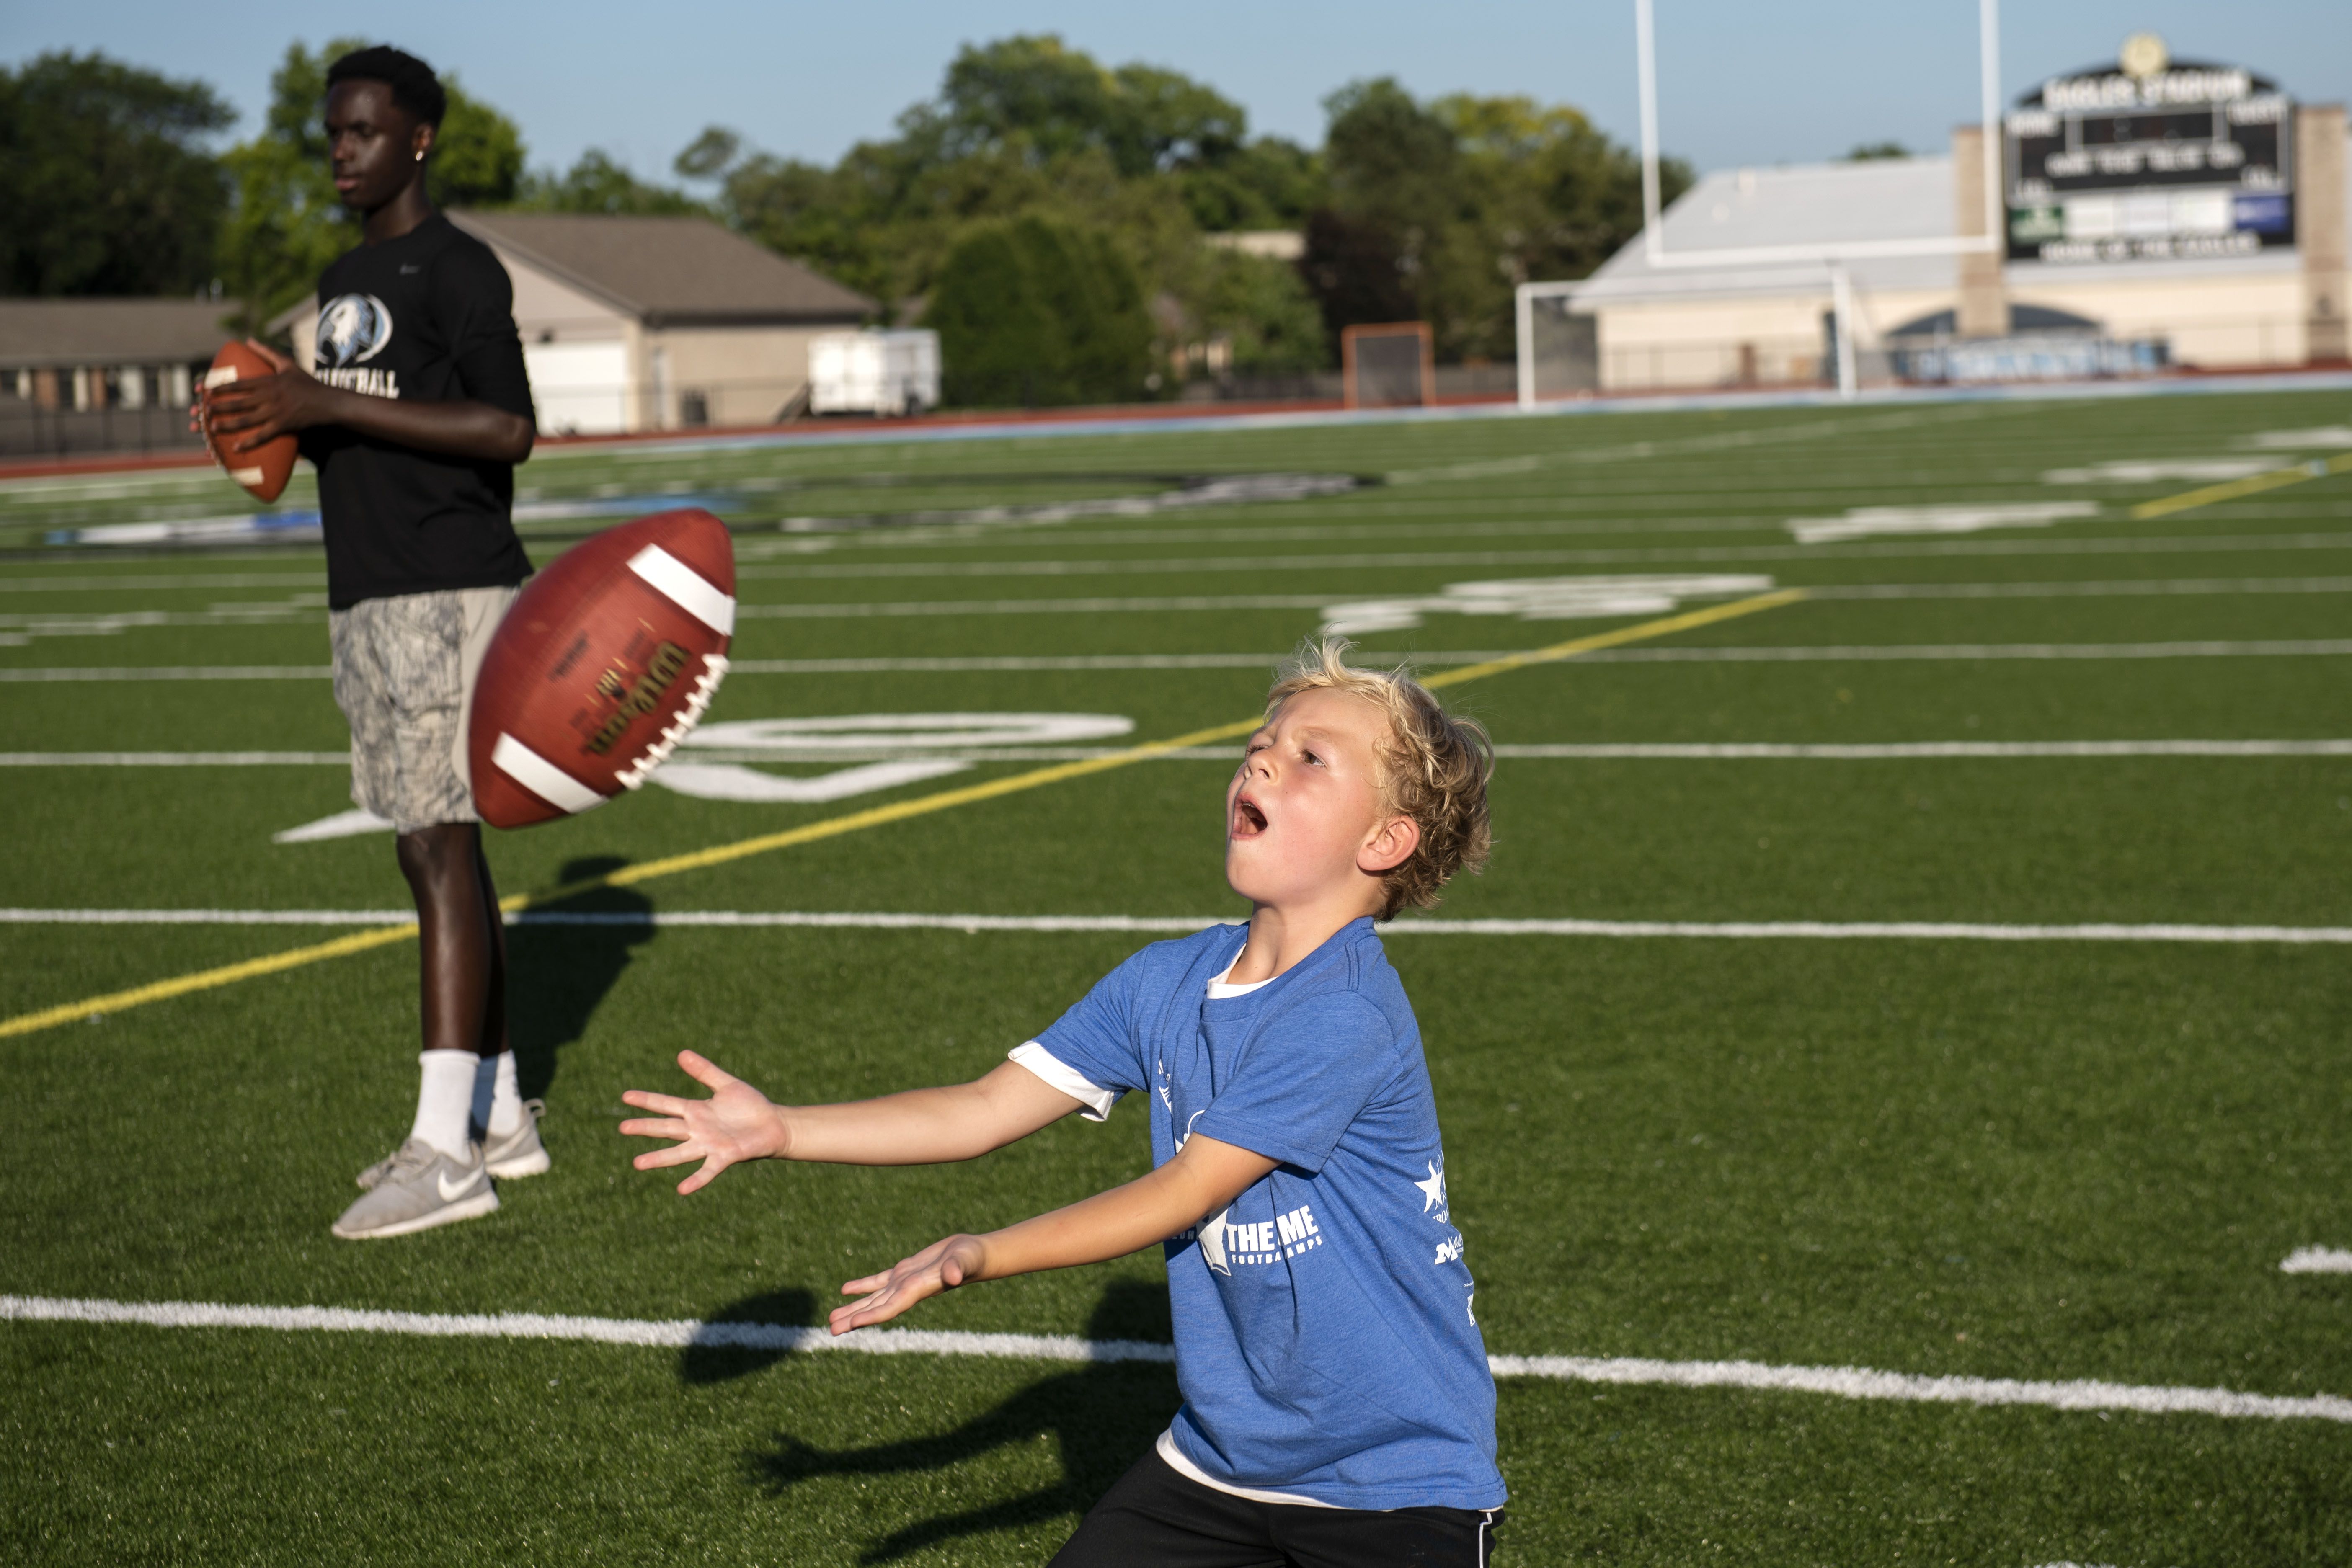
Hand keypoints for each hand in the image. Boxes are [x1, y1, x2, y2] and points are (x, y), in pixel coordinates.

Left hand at [201, 338, 335, 452]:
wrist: (328, 402)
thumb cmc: (308, 383)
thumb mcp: (287, 363)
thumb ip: (267, 352)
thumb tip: (249, 340)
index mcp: (267, 382)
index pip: (239, 384)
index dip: (221, 388)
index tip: (206, 391)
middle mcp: (269, 397)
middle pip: (238, 402)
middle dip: (219, 407)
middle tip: (202, 411)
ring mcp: (275, 412)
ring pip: (247, 419)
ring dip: (228, 424)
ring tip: (212, 427)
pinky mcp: (283, 426)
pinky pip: (263, 435)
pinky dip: (249, 442)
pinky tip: (236, 447)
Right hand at [619, 1049, 789, 1193]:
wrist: (775, 1124)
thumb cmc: (751, 1106)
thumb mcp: (726, 1085)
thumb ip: (705, 1071)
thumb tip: (681, 1053)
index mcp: (697, 1111)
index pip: (666, 1104)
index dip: (647, 1100)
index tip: (625, 1096)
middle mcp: (698, 1130)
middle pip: (667, 1128)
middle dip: (645, 1128)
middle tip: (622, 1127)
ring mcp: (709, 1144)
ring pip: (679, 1153)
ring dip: (659, 1159)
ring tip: (637, 1164)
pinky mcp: (725, 1156)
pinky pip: (708, 1170)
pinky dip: (696, 1180)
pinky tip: (683, 1189)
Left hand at [831, 1234, 986, 1334]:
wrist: (974, 1254)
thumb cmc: (970, 1258)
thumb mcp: (963, 1261)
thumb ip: (956, 1268)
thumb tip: (952, 1276)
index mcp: (916, 1290)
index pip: (889, 1308)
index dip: (870, 1316)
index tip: (850, 1323)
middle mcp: (906, 1291)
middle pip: (875, 1309)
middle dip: (854, 1319)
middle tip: (831, 1330)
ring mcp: (903, 1282)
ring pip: (873, 1298)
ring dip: (853, 1308)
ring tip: (832, 1318)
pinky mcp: (903, 1271)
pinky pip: (878, 1281)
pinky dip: (862, 1286)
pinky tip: (845, 1290)